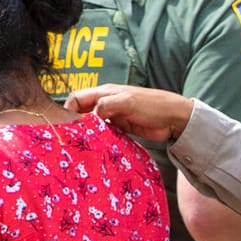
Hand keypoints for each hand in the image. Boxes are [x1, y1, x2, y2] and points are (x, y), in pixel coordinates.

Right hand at [66, 84, 194, 140]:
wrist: (175, 118)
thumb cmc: (153, 105)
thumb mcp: (127, 102)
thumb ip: (106, 106)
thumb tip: (89, 117)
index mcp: (104, 92)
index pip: (77, 98)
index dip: (68, 110)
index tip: (66, 126)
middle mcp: (106, 103)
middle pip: (82, 112)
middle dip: (75, 123)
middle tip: (71, 139)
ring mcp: (113, 116)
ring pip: (92, 124)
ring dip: (87, 133)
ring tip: (81, 146)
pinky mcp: (121, 128)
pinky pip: (104, 133)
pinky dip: (99, 138)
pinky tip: (97, 147)